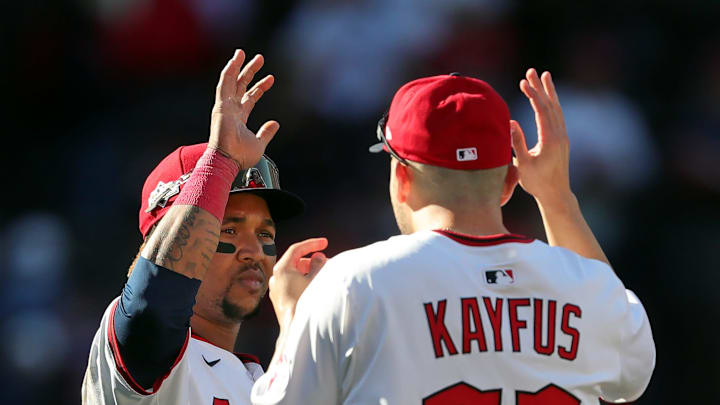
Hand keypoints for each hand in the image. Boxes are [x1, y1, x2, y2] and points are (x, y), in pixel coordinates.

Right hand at [209, 49, 278, 168]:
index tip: (271, 78)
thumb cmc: (240, 157)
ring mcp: (224, 107)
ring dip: (237, 66)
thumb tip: (275, 123)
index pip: (250, 98)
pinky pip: (224, 85)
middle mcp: (231, 110)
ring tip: (243, 52)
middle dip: (250, 71)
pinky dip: (228, 72)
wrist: (229, 161)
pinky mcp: (220, 106)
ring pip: (230, 81)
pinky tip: (234, 61)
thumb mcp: (259, 143)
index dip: (260, 87)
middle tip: (260, 58)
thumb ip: (266, 132)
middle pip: (240, 86)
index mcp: (239, 118)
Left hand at [268, 238, 328, 327]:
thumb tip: (318, 257)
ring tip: (322, 276)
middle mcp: (275, 277)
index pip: (297, 249)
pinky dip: (303, 280)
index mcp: (281, 269)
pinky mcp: (279, 299)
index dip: (312, 244)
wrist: (294, 329)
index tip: (325, 243)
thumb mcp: (315, 279)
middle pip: (295, 261)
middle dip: (312, 260)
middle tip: (327, 262)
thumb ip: (318, 264)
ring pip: (294, 273)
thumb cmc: (304, 302)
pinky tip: (314, 286)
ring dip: (309, 271)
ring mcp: (276, 289)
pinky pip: (291, 284)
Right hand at [511, 68, 570, 203]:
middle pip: (550, 104)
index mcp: (549, 139)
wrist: (556, 194)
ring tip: (544, 76)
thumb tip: (511, 122)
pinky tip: (549, 98)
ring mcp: (563, 136)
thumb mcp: (524, 164)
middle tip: (532, 71)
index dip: (532, 94)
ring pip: (557, 108)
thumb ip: (517, 142)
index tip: (523, 82)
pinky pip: (558, 115)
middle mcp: (559, 134)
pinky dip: (553, 103)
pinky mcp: (562, 139)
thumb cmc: (537, 182)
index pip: (541, 110)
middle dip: (541, 87)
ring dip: (550, 92)